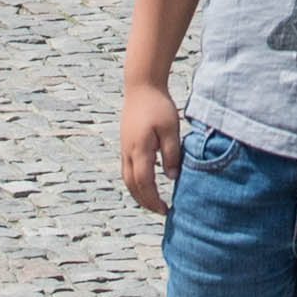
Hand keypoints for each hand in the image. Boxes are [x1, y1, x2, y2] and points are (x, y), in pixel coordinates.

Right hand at [120, 81, 182, 214]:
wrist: (141, 86)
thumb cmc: (158, 106)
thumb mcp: (171, 129)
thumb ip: (172, 154)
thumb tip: (171, 178)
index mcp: (140, 150)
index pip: (145, 183)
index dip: (154, 200)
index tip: (165, 210)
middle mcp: (128, 152)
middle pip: (132, 186)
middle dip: (145, 201)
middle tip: (160, 210)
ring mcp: (124, 148)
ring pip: (127, 179)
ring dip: (138, 193)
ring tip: (152, 201)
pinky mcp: (125, 143)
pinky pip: (126, 169)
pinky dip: (134, 182)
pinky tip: (145, 182)